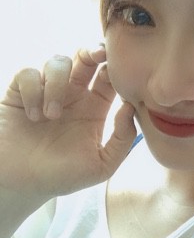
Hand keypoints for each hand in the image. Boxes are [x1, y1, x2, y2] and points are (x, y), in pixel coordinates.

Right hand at [0, 47, 136, 202]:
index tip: (120, 71)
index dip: (116, 68)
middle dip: (94, 51)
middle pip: (87, 58)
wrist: (20, 186)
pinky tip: (33, 116)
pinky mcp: (21, 93)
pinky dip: (32, 90)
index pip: (110, 77)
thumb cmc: (61, 176)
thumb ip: (122, 140)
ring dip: (57, 84)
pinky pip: (29, 73)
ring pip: (59, 61)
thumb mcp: (101, 165)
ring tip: (51, 116)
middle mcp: (74, 94)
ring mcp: (47, 91)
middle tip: (98, 55)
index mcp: (95, 106)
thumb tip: (129, 107)